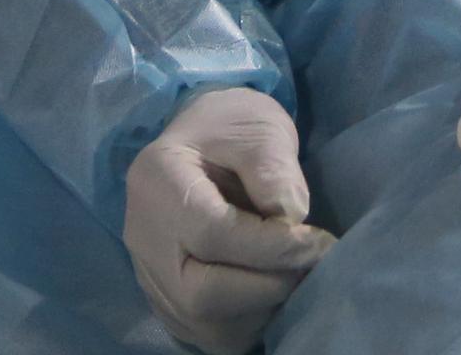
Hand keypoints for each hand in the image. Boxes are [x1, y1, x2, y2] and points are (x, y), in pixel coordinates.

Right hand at [123, 87, 334, 352]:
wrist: (204, 143)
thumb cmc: (233, 128)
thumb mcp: (260, 130)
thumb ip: (275, 173)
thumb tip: (291, 224)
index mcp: (156, 179)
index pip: (211, 234)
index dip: (271, 247)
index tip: (318, 242)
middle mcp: (143, 235)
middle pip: (200, 293)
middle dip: (267, 285)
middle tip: (311, 261)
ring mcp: (150, 275)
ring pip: (205, 323)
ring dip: (263, 306)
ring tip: (295, 271)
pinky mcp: (167, 302)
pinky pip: (208, 333)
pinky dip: (249, 320)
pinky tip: (272, 287)